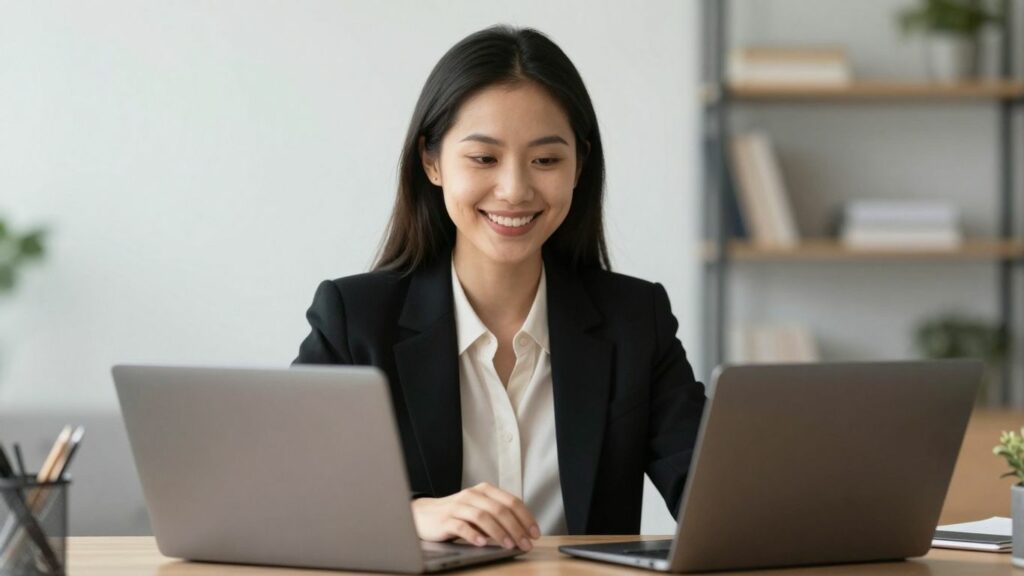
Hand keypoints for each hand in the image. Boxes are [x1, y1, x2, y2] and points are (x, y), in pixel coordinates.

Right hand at [411, 482, 540, 550]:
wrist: (424, 514)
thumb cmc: (457, 514)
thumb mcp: (480, 511)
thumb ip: (498, 516)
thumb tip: (522, 532)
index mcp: (485, 490)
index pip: (511, 501)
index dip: (526, 517)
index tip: (534, 533)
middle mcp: (473, 495)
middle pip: (499, 509)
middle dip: (516, 528)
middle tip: (525, 543)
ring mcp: (458, 506)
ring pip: (483, 516)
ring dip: (499, 532)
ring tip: (508, 545)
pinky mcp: (445, 519)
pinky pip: (461, 526)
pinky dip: (473, 534)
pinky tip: (481, 543)